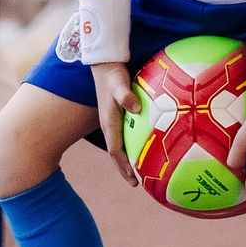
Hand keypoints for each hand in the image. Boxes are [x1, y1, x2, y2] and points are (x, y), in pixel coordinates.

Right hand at [92, 60, 138, 186]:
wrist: (104, 62)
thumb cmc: (112, 73)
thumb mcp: (118, 82)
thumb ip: (125, 95)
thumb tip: (135, 107)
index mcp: (108, 121)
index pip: (115, 150)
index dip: (123, 166)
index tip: (133, 180)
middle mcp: (109, 124)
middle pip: (116, 152)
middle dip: (124, 169)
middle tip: (137, 184)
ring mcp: (112, 120)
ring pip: (118, 145)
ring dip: (127, 160)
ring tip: (139, 172)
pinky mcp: (117, 115)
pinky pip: (123, 136)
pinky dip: (130, 147)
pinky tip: (141, 148)